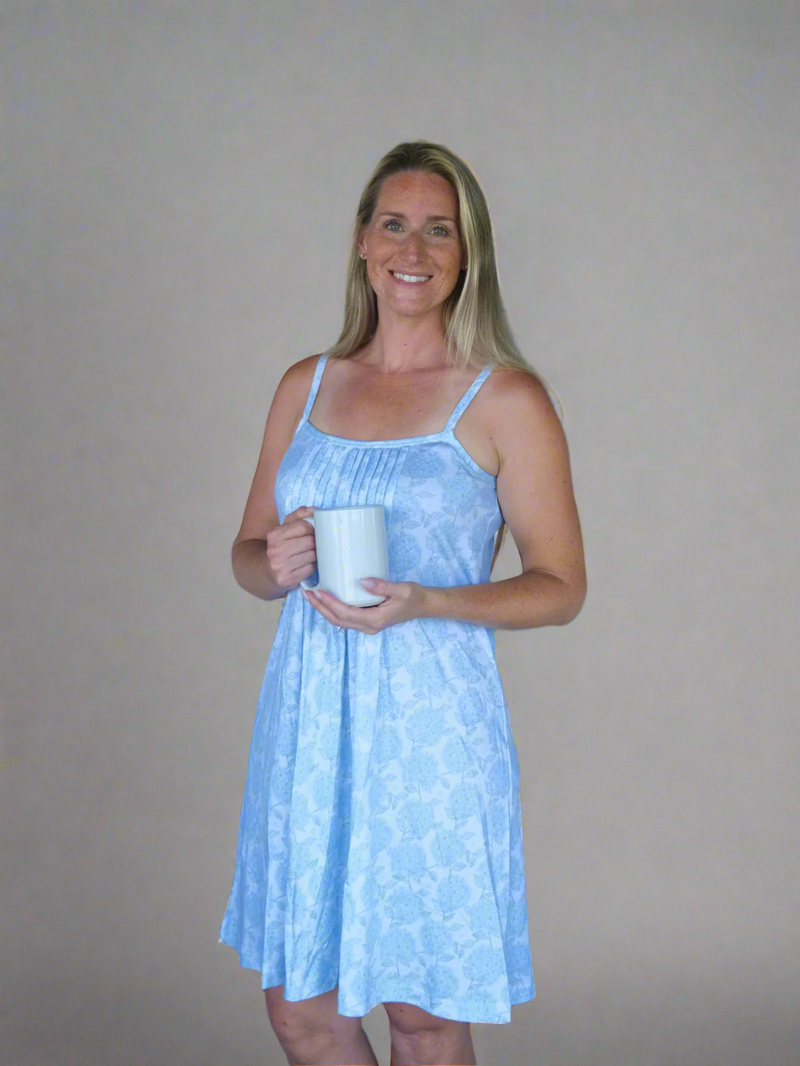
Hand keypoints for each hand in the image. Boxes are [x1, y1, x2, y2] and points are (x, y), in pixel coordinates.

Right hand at [266, 506, 317, 589]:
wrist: (264, 571)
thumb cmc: (279, 547)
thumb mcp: (284, 529)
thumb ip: (298, 515)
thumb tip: (314, 510)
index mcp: (275, 534)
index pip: (303, 526)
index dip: (312, 529)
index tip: (312, 533)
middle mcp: (276, 550)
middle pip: (310, 541)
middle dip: (314, 543)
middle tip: (312, 545)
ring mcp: (281, 566)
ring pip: (312, 555)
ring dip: (314, 555)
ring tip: (308, 555)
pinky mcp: (287, 579)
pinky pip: (310, 569)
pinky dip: (311, 567)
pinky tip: (304, 565)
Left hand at [301, 577, 426, 633]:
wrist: (423, 606)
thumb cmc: (414, 597)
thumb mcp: (401, 589)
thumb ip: (382, 586)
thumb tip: (363, 580)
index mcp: (374, 620)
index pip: (345, 613)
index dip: (329, 603)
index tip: (318, 591)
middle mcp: (368, 626)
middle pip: (337, 620)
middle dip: (320, 607)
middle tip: (307, 592)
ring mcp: (367, 625)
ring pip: (339, 620)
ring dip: (323, 609)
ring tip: (311, 595)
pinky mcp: (366, 620)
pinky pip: (345, 617)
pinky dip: (332, 609)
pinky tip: (326, 598)